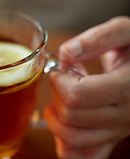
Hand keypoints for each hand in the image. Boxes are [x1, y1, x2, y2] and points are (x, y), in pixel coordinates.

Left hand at [45, 16, 129, 158]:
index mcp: (127, 87)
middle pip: (70, 116)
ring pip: (72, 139)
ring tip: (63, 99)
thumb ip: (97, 38)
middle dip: (57, 95)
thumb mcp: (124, 32)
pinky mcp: (113, 139)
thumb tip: (68, 51)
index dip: (59, 81)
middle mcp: (125, 115)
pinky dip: (66, 145)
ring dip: (56, 118)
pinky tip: (66, 123)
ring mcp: (119, 131)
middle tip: (64, 81)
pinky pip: (83, 156)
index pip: (78, 95)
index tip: (61, 70)